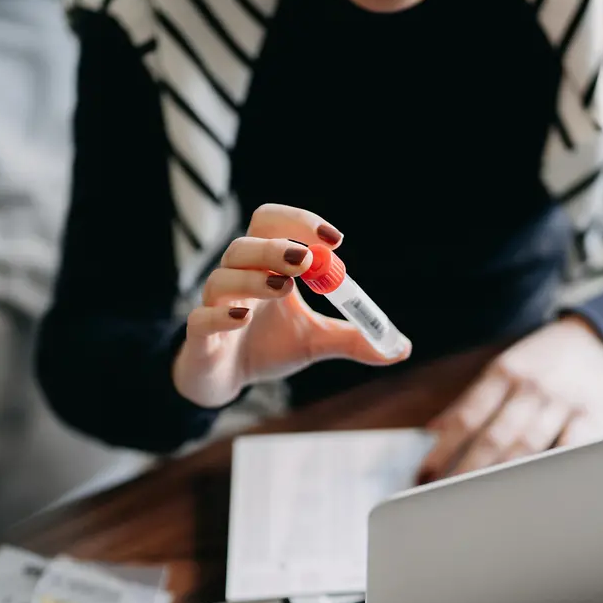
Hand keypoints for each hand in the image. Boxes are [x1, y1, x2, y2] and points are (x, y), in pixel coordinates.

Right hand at [173, 204, 410, 407]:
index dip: (300, 222)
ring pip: (221, 278)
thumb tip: (401, 348)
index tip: (334, 239)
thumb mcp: (316, 341)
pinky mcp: (200, 337)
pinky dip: (220, 314)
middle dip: (276, 246)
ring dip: (252, 277)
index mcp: (265, 267)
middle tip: (307, 260)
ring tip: (283, 287)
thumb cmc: (268, 347)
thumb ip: (354, 339)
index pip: (273, 225)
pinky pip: (201, 319)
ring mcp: (215, 306)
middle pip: (245, 244)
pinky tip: (243, 318)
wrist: (226, 379)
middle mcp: (238, 279)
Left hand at [418, 316, 602, 481]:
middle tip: (444, 497)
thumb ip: (471, 399)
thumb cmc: (540, 360)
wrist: (593, 339)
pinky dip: (550, 469)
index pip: (467, 417)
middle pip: (494, 437)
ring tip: (477, 501)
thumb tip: (434, 430)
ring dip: (500, 477)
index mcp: (505, 372)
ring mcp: (563, 402)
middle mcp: (532, 387)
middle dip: (466, 471)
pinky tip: (531, 489)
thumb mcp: (502, 367)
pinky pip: (569, 448)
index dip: (443, 450)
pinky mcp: (592, 417)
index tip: (425, 476)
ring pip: (528, 447)